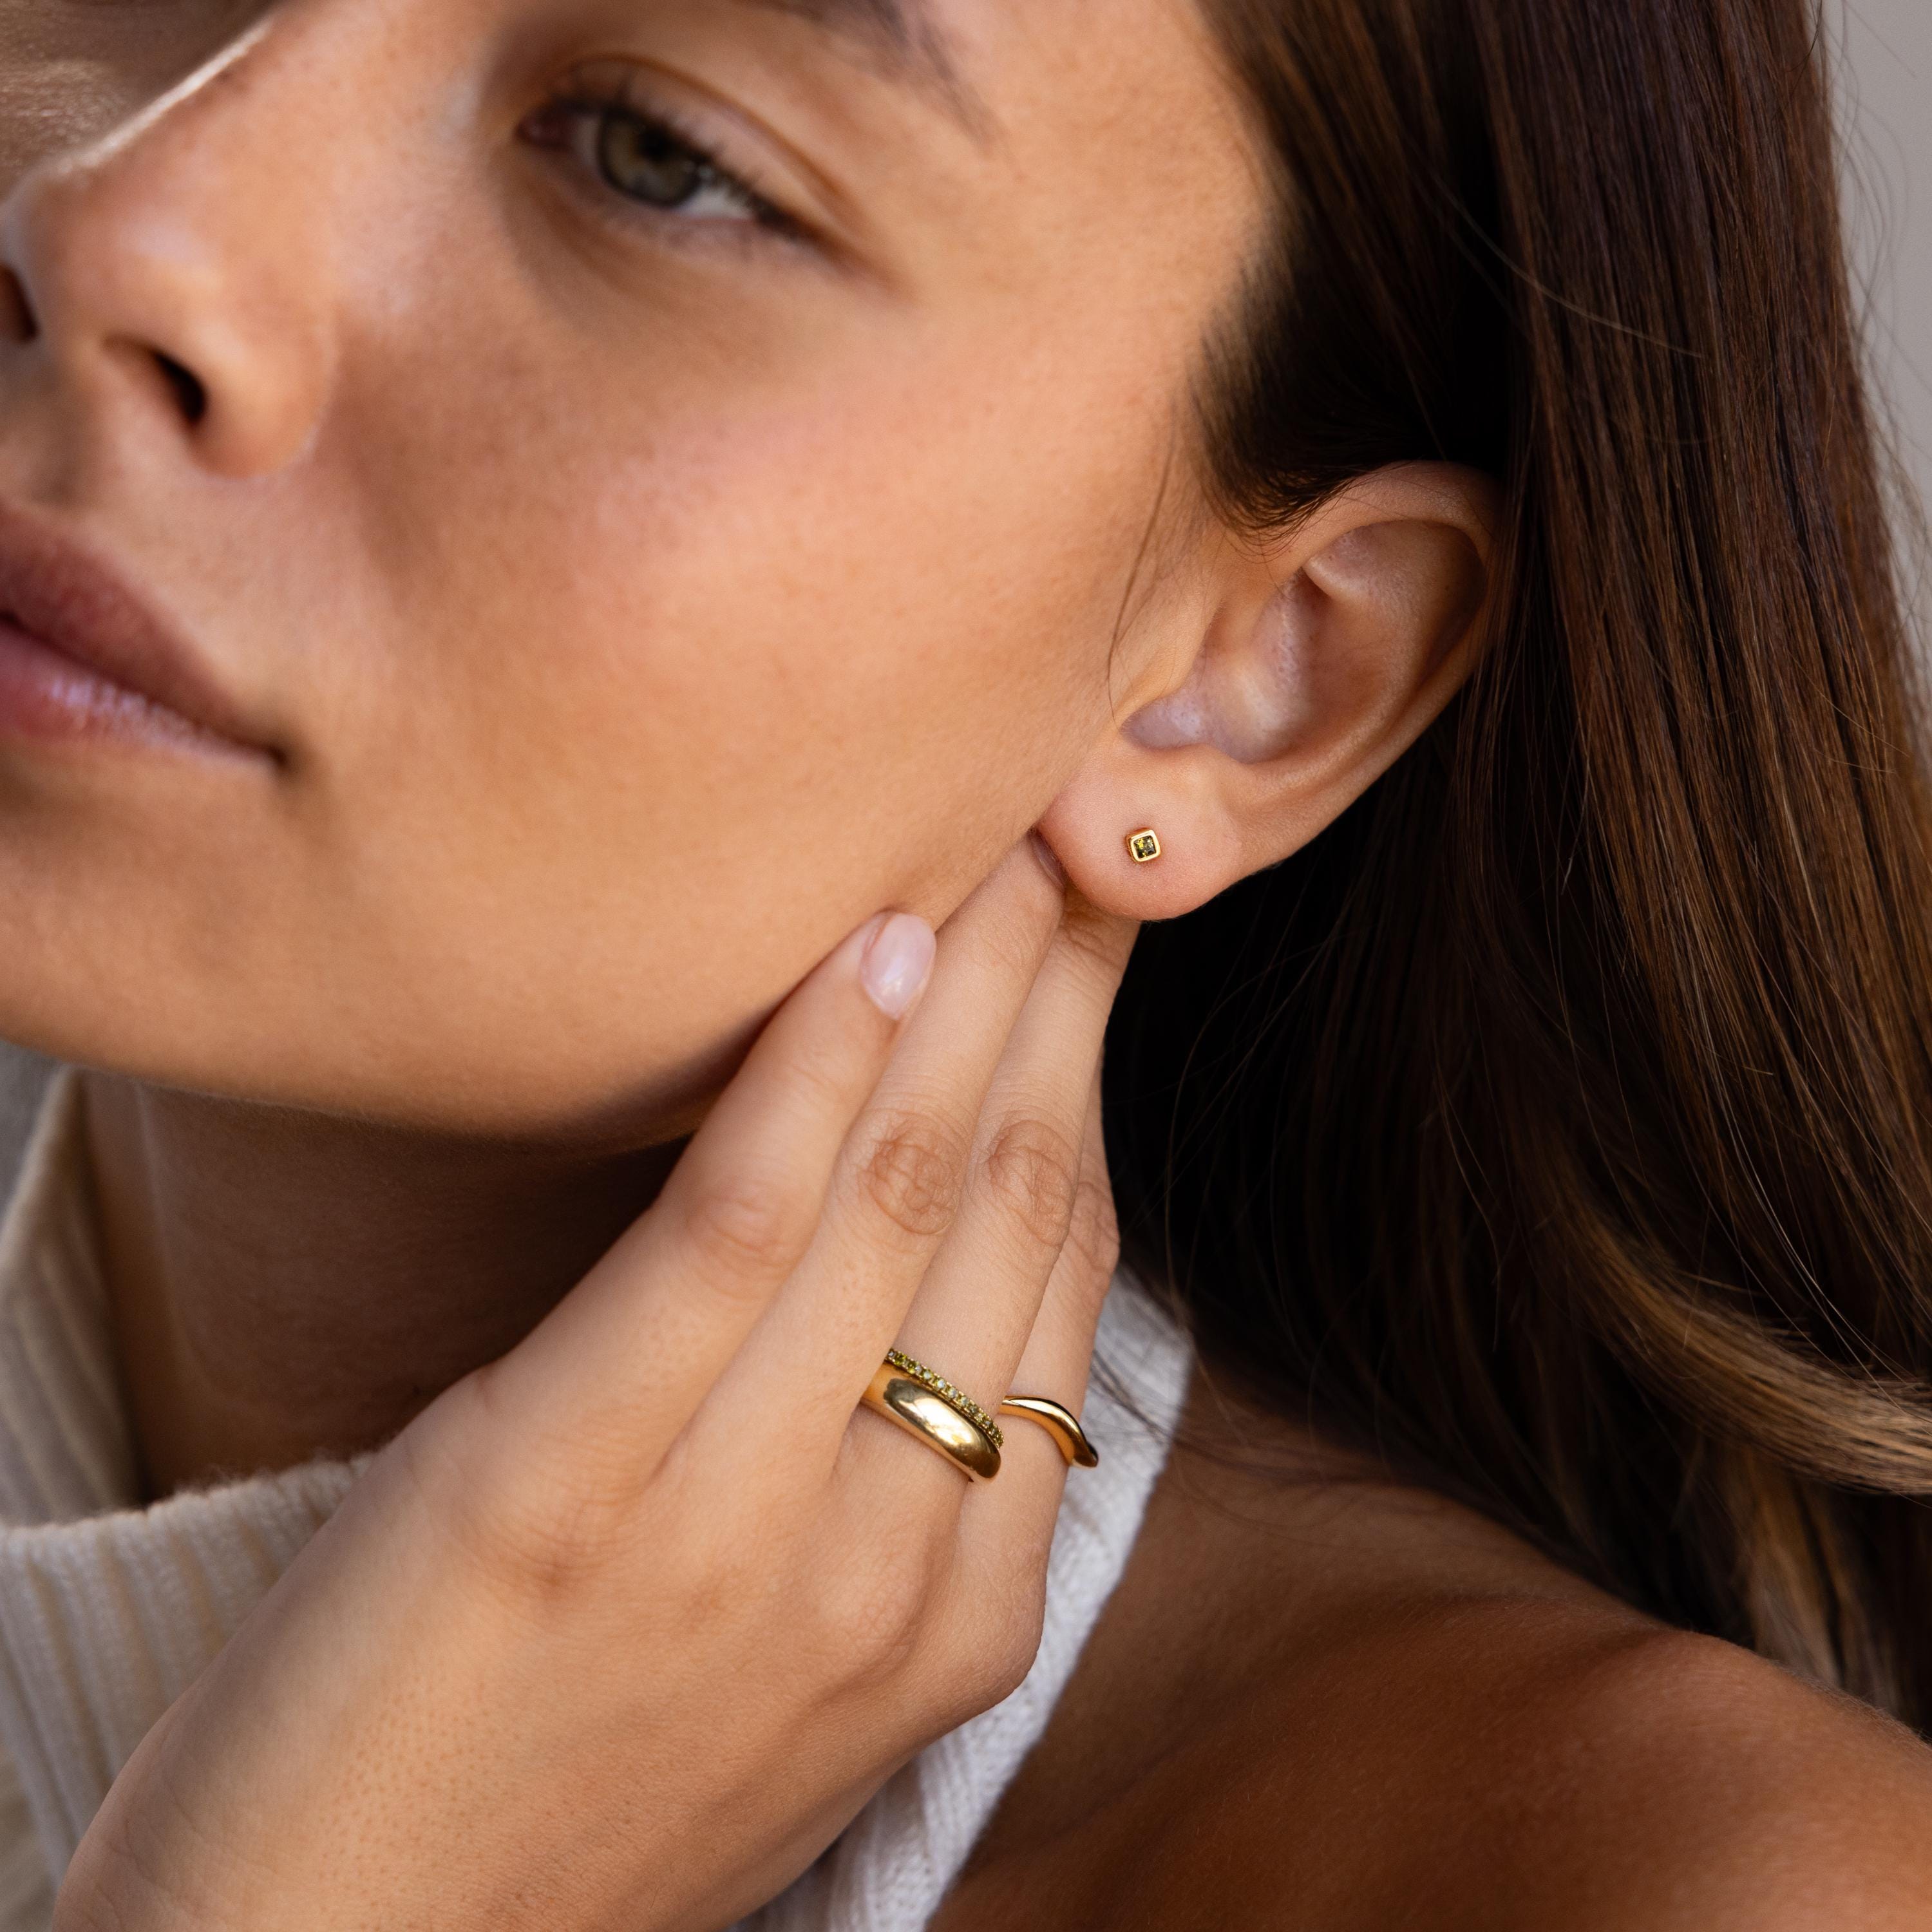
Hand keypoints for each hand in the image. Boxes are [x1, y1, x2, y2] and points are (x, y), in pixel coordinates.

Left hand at [54, 839, 1138, 1931]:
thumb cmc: (555, 1797)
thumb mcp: (780, 1666)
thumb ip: (874, 1485)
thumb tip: (908, 1273)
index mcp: (959, 1616)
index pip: (1061, 1281)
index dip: (1089, 1081)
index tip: (1091, 947)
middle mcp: (891, 1574)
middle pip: (1014, 1211)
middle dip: (1060, 1000)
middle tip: (1074, 837)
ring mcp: (740, 1536)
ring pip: (905, 1198)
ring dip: (966, 993)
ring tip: (990, 846)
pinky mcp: (567, 1488)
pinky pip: (736, 1233)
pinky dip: (813, 1070)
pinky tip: (866, 949)